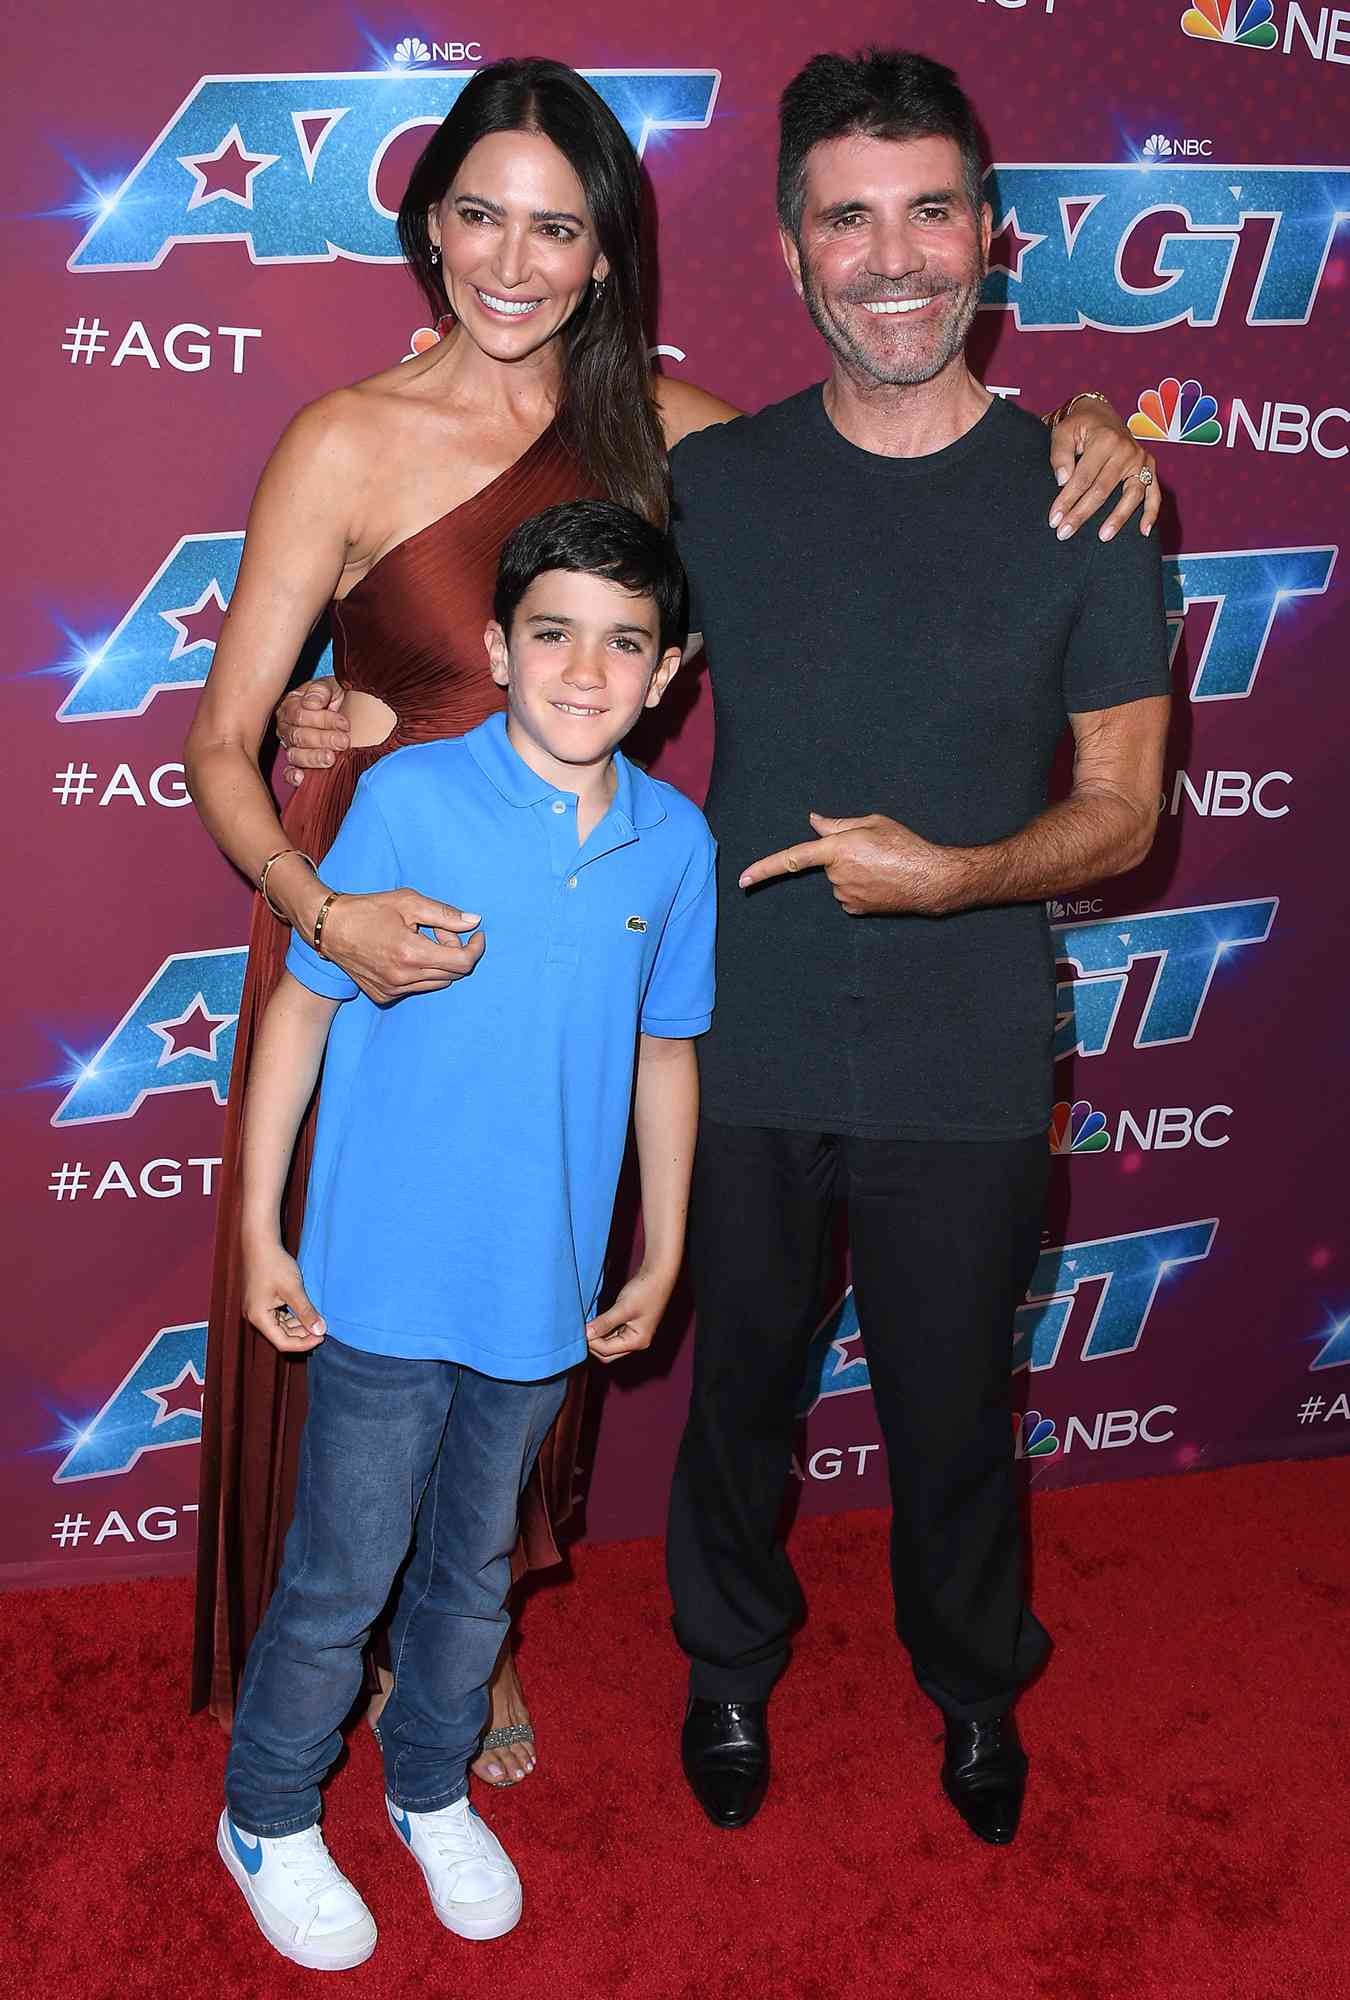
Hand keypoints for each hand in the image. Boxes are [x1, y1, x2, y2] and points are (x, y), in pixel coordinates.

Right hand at [243, 1240, 326, 1352]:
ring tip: (317, 1321)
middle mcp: (254, 1317)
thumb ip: (306, 1312)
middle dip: (302, 1335)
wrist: (260, 1243)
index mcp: (259, 1317)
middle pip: (281, 1336)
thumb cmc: (274, 1264)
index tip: (322, 1337)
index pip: (283, 1342)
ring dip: (298, 1326)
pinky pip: (278, 1316)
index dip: (304, 1343)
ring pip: (281, 1326)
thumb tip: (320, 1330)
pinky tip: (306, 1312)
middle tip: (322, 1329)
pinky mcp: (261, 1301)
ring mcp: (257, 1309)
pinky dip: (292, 1317)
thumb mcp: (293, 1290)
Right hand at [276, 678, 350, 788]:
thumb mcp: (332, 686)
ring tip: (331, 758)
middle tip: (344, 742)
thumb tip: (311, 703)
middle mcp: (286, 727)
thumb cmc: (337, 697)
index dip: (322, 720)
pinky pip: (289, 773)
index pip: (299, 715)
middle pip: (298, 736)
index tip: (344, 723)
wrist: (348, 710)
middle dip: (323, 739)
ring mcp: (290, 746)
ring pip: (295, 755)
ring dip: (313, 758)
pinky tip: (302, 778)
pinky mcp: (296, 764)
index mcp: (290, 705)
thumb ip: (321, 690)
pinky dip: (293, 776)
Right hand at [321, 889, 485, 1002]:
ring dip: (438, 962)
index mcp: (411, 954)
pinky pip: (417, 988)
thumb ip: (445, 914)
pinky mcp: (383, 996)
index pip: (463, 963)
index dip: (476, 948)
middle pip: (453, 973)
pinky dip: (421, 973)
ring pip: (437, 983)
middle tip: (438, 929)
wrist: (328, 928)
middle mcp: (403, 978)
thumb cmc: (368, 909)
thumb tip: (474, 922)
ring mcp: (392, 991)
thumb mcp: (408, 901)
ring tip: (420, 940)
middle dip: (454, 950)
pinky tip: (405, 954)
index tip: (477, 934)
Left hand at [585, 1263, 677, 1363]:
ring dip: (597, 1336)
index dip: (592, 1341)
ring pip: (608, 1344)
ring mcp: (633, 1334)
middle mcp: (635, 1342)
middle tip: (582, 1328)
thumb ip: (604, 1323)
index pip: (607, 1351)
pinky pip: (611, 1333)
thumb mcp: (623, 1308)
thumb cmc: (645, 1291)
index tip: (580, 1329)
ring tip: (587, 1324)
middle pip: (607, 1353)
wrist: (658, 1274)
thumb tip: (585, 1334)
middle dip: (593, 1343)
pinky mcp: (629, 1325)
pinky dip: (602, 1329)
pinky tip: (595, 1321)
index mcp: (637, 1342)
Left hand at [738, 811, 956, 915]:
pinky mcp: (855, 909)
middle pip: (826, 863)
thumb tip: (813, 821)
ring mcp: (845, 895)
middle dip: (842, 856)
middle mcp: (837, 874)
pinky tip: (880, 882)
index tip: (742, 880)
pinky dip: (859, 887)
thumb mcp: (872, 822)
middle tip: (872, 851)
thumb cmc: (905, 845)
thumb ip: (837, 824)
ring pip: (838, 880)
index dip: (764, 869)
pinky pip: (847, 895)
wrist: (930, 878)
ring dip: (853, 872)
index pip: (792, 858)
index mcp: (838, 849)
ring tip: (881, 866)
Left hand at [1048, 398, 1160, 542]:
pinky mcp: (1149, 468)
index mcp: (1105, 440)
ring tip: (1103, 537)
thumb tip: (1062, 481)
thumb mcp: (1063, 432)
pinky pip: (1154, 493)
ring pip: (1131, 495)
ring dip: (1117, 519)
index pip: (1083, 477)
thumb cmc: (1080, 426)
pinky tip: (1143, 532)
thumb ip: (1060, 455)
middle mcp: (1127, 450)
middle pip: (1103, 489)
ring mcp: (1141, 460)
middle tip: (1064, 533)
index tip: (1054, 520)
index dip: (1067, 500)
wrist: (1101, 415)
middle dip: (1082, 513)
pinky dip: (1150, 513)